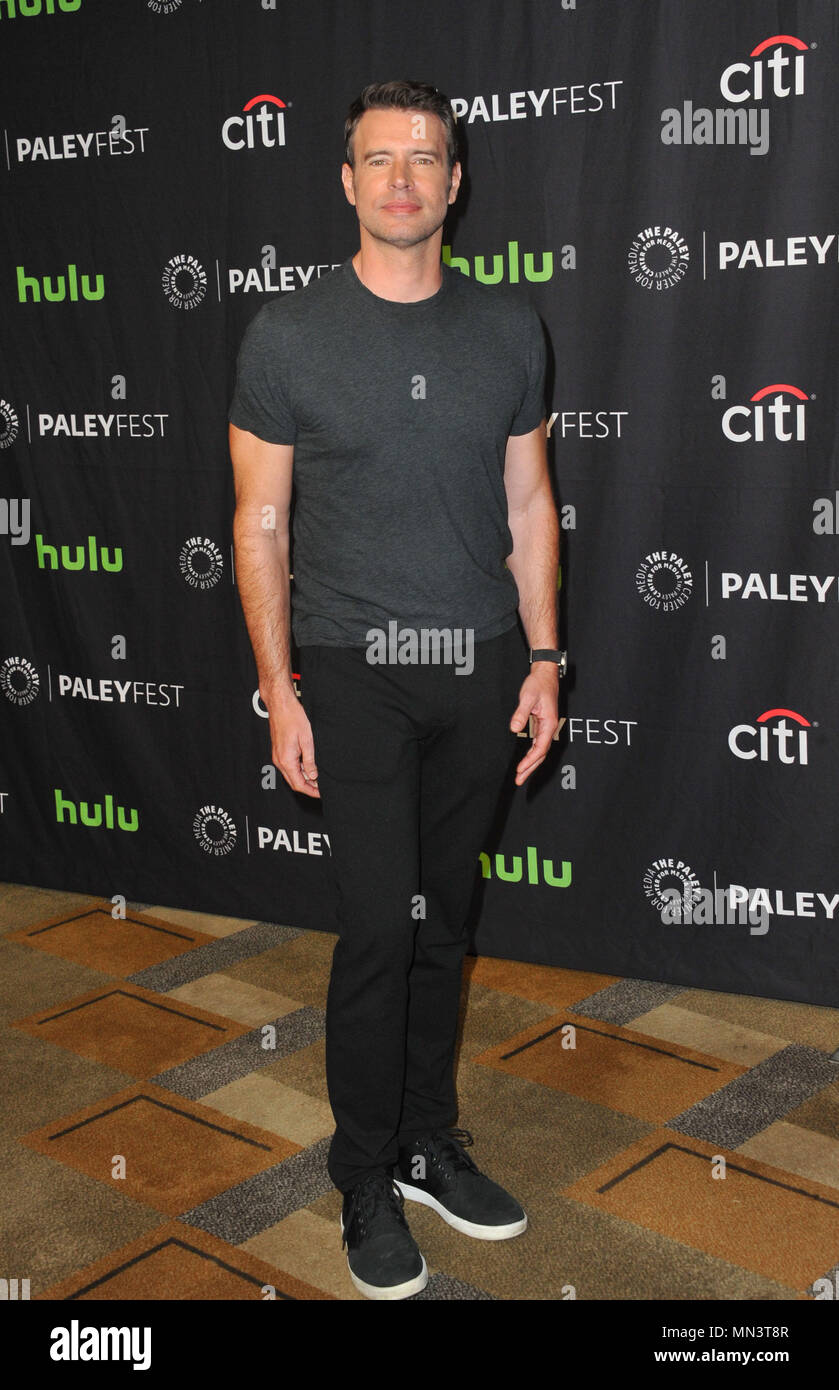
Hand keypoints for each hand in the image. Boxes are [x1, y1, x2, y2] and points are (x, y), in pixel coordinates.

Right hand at [264, 688, 319, 797]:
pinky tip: (309, 767)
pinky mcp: (279, 751)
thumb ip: (310, 761)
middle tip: (321, 788)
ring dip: (304, 778)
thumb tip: (313, 775)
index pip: (299, 784)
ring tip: (318, 778)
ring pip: (291, 775)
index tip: (320, 794)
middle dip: (308, 787)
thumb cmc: (293, 718)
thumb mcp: (307, 741)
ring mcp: (278, 756)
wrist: (281, 705)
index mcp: (287, 760)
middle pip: (294, 782)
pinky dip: (299, 770)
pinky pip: (289, 766)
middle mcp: (279, 761)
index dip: (311, 791)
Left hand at [510, 666, 559, 785]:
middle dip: (530, 769)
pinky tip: (525, 761)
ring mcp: (546, 727)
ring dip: (531, 764)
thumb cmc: (538, 684)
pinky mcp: (542, 725)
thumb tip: (514, 728)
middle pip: (541, 754)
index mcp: (549, 723)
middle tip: (519, 781)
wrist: (545, 674)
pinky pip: (538, 744)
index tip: (520, 769)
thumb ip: (521, 713)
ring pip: (540, 751)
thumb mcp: (527, 697)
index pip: (540, 748)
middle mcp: (550, 727)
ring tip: (521, 776)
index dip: (530, 761)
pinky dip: (532, 755)